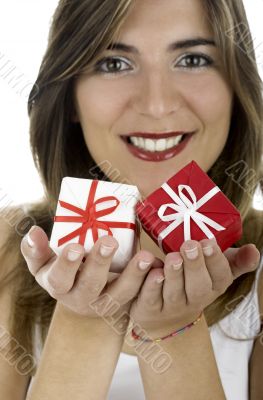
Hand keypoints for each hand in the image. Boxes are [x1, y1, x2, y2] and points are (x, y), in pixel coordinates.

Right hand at [20, 226, 161, 317]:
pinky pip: (139, 296)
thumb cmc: (63, 273)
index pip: (59, 278)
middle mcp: (81, 299)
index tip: (75, 247)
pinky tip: (160, 269)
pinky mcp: (125, 304)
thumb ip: (36, 249)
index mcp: (59, 286)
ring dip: (134, 276)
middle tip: (109, 241)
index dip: (66, 265)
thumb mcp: (45, 264)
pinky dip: (150, 283)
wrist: (84, 298)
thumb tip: (33, 231)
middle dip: (100, 263)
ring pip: (120, 295)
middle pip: (90, 285)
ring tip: (146, 258)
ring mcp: (105, 304)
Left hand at [129, 238, 260, 337]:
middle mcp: (193, 300)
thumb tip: (254, 250)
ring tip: (172, 257)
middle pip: (197, 288)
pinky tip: (150, 267)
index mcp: (212, 287)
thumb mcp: (215, 271)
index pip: (220, 277)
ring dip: (173, 274)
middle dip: (195, 266)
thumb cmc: (192, 283)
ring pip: (173, 293)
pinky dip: (148, 282)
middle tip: (190, 245)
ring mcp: (170, 307)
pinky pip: (149, 297)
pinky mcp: (148, 308)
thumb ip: (235, 261)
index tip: (208, 243)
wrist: (164, 319)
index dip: (215, 261)